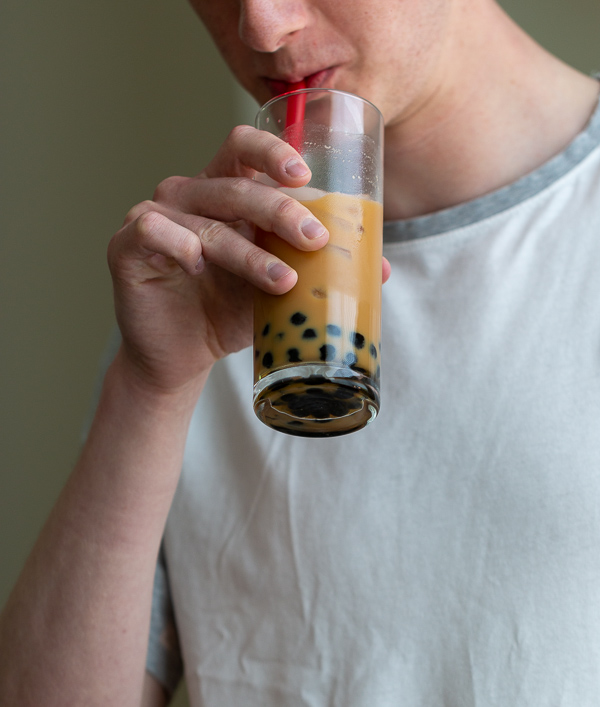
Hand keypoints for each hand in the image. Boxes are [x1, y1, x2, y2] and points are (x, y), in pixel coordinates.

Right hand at [107, 125, 329, 394]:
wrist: (181, 357)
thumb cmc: (229, 312)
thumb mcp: (277, 289)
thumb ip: (314, 270)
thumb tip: (380, 269)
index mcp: (225, 192)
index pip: (244, 147)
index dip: (273, 152)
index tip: (307, 176)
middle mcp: (190, 195)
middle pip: (236, 184)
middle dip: (281, 212)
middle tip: (315, 241)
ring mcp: (155, 216)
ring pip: (206, 220)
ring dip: (249, 252)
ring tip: (283, 281)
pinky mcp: (126, 246)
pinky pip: (154, 231)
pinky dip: (181, 246)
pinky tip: (201, 269)